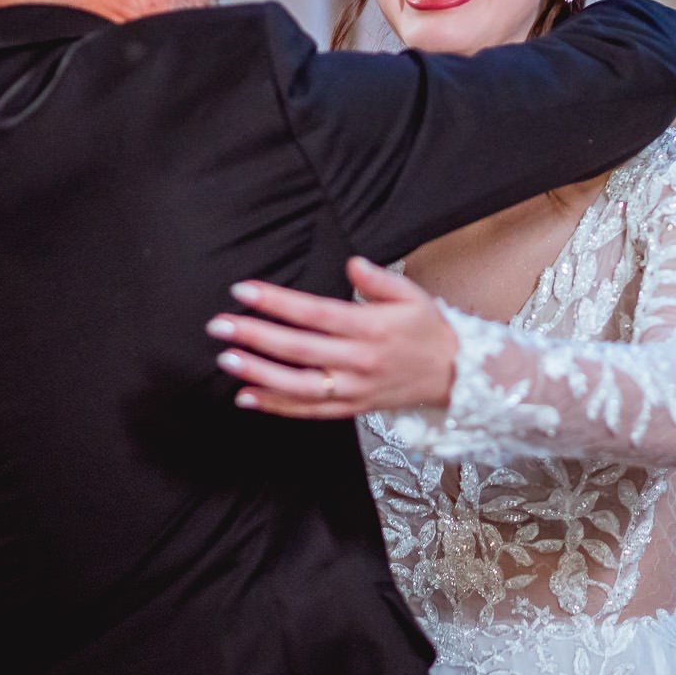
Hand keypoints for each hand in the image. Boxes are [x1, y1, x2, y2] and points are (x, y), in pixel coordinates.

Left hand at [209, 258, 458, 418]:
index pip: (314, 313)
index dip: (277, 302)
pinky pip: (308, 411)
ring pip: (298, 386)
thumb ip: (378, 279)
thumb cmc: (428, 330)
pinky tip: (246, 396)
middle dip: (255, 336)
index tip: (244, 290)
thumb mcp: (412, 295)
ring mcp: (353, 390)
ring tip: (227, 360)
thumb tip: (352, 263)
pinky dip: (276, 406)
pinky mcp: (351, 408)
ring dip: (258, 374)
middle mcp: (358, 362)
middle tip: (220, 325)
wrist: (456, 375)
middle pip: (298, 350)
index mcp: (370, 328)